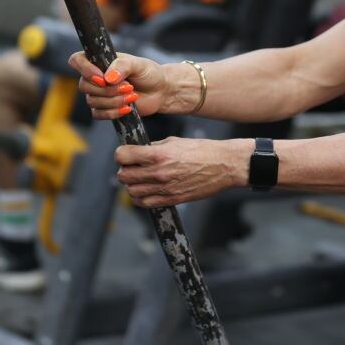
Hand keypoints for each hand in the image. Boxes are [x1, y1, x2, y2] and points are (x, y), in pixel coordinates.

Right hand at [69, 51, 166, 119]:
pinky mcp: (105, 108)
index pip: (77, 60)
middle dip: (107, 90)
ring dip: (113, 101)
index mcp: (99, 61)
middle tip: (129, 87)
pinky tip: (128, 108)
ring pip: (92, 101)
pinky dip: (112, 113)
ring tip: (132, 96)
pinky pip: (98, 114)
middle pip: (84, 86)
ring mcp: (99, 93)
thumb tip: (108, 78)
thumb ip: (123, 65)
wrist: (160, 90)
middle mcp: (95, 77)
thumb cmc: (149, 73)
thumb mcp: (139, 64)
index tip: (103, 78)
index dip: (85, 70)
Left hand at [116, 137, 248, 206]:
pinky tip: (145, 190)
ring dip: (131, 185)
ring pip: (131, 191)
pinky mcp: (172, 199)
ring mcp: (165, 188)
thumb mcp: (176, 141)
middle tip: (131, 166)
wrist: (224, 165)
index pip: (123, 156)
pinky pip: (145, 203)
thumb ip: (155, 147)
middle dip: (124, 170)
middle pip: (123, 176)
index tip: (124, 154)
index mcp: (159, 154)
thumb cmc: (203, 150)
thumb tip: (139, 151)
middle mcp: (159, 173)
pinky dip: (140, 198)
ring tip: (139, 179)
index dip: (121, 154)